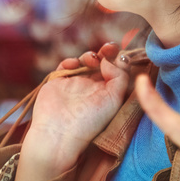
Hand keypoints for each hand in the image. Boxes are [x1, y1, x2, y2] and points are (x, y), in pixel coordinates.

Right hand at [15, 42, 130, 180]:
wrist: (58, 133)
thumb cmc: (90, 121)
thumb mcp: (113, 99)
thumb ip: (119, 76)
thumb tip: (110, 59)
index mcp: (108, 93)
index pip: (117, 71)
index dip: (119, 59)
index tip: (121, 54)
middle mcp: (92, 88)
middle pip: (102, 63)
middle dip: (106, 52)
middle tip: (108, 47)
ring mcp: (75, 84)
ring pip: (84, 62)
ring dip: (89, 55)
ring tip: (92, 59)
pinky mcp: (58, 82)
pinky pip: (65, 65)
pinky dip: (70, 61)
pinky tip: (74, 64)